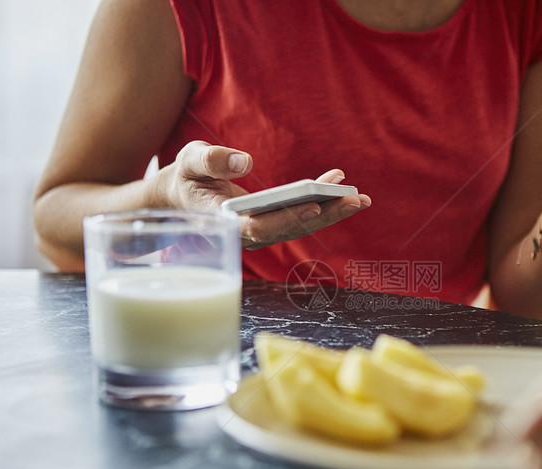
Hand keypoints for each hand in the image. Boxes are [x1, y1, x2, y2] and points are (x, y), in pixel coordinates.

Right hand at [167, 141, 370, 248]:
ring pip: (299, 225)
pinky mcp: (269, 223)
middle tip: (355, 200)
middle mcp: (246, 234)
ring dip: (331, 212)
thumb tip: (244, 161)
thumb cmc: (185, 178)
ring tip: (360, 197)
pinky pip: (298, 214)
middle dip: (325, 214)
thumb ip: (211, 161)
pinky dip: (321, 199)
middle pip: (290, 229)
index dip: (288, 218)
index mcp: (224, 223)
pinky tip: (337, 181)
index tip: (314, 205)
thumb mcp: (189, 161)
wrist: (181, 196)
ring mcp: (260, 231)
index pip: (259, 227)